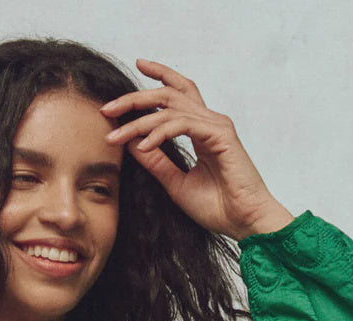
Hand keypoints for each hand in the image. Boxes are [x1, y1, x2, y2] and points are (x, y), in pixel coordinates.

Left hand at [101, 58, 295, 241]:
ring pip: (170, 109)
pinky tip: (143, 145)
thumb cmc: (218, 207)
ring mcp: (216, 126)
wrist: (244, 222)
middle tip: (108, 107)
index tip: (136, 66)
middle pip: (169, 94)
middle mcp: (209, 122)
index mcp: (202, 129)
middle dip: (136, 98)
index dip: (159, 76)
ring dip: (139, 121)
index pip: (178, 93)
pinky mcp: (220, 134)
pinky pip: (182, 124)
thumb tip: (132, 144)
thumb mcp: (176, 184)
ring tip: (116, 135)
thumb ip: (156, 163)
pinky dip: (159, 133)